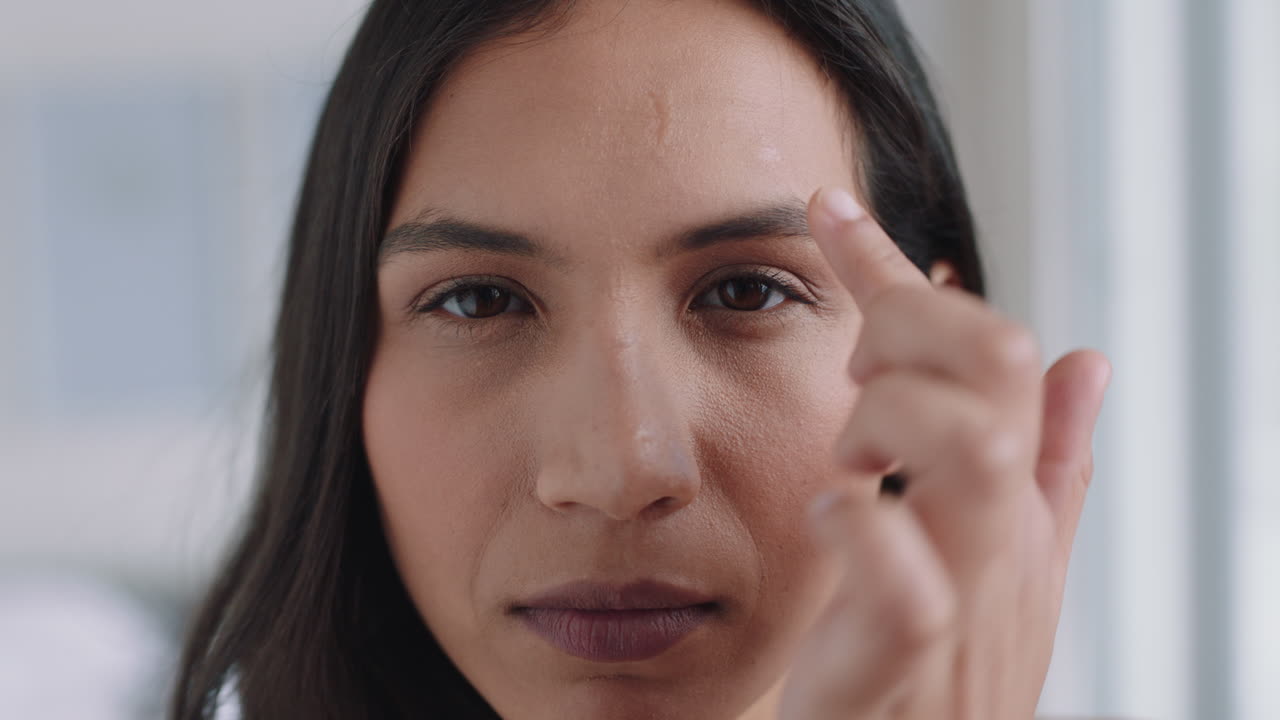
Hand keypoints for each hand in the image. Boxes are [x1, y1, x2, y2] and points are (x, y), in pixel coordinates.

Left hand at [776, 186, 1110, 718]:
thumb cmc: (945, 669)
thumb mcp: (1004, 560)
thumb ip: (1045, 464)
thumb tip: (1085, 359)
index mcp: (1017, 498)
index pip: (994, 348)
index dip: (900, 269)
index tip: (821, 209)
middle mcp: (1002, 531)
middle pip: (998, 364)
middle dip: (911, 330)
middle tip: (855, 378)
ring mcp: (964, 592)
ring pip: (970, 446)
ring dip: (890, 415)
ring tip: (850, 455)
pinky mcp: (905, 658)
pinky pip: (907, 576)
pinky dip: (862, 525)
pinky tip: (833, 513)